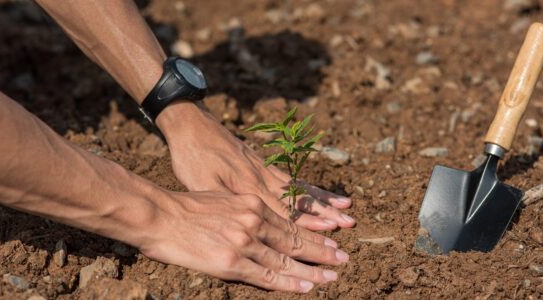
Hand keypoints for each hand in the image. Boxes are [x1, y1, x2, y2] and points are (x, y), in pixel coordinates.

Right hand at [140, 190, 348, 291]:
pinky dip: (289, 282)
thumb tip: (263, 225)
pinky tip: (306, 286)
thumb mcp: (224, 198)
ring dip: (312, 270)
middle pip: (295, 240)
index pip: (291, 224)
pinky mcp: (231, 262)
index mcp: (253, 204)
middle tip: (344, 259)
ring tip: (333, 276)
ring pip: (286, 259)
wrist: (159, 215)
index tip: (332, 241)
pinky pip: (267, 275)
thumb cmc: (187, 207)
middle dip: (323, 251)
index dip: (314, 234)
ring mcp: (244, 242)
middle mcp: (254, 221)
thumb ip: (247, 211)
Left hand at [156, 101, 355, 230]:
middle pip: (299, 198)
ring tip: (348, 206)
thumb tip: (250, 222)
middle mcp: (264, 177)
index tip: (331, 230)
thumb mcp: (201, 184)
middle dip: (325, 213)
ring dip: (324, 199)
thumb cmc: (193, 158)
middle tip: (350, 223)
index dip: (307, 222)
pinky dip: (311, 187)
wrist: (192, 126)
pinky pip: (293, 178)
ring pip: (300, 187)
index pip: (284, 209)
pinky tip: (323, 192)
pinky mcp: (264, 163)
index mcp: (249, 186)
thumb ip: (227, 202)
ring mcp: (266, 169)